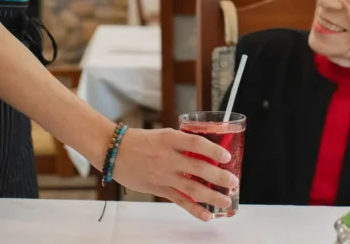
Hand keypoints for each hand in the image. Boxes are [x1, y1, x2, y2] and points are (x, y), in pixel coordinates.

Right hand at [111, 127, 237, 220]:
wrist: (115, 152)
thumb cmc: (141, 141)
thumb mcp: (164, 135)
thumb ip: (183, 143)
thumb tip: (207, 152)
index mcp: (171, 139)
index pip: (197, 144)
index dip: (214, 150)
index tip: (227, 157)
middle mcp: (168, 157)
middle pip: (199, 168)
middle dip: (219, 177)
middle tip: (234, 182)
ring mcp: (163, 175)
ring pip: (191, 188)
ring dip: (211, 196)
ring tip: (225, 201)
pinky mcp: (158, 188)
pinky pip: (179, 200)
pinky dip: (193, 209)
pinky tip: (205, 215)